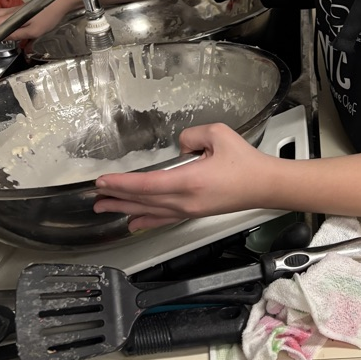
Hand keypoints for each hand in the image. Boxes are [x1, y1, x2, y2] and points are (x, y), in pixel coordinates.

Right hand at [0, 0, 70, 41]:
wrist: (60, 2)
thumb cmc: (49, 16)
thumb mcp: (34, 31)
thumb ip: (16, 35)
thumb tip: (1, 38)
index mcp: (10, 17)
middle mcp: (9, 11)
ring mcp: (14, 9)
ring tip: (0, 35)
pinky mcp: (19, 9)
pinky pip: (4, 14)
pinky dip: (1, 21)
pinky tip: (11, 29)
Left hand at [93, 123, 276, 231]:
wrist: (264, 185)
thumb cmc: (245, 162)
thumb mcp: (219, 134)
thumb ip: (193, 135)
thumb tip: (179, 145)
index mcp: (190, 181)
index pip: (147, 185)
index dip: (122, 184)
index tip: (103, 181)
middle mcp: (186, 201)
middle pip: (143, 201)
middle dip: (117, 198)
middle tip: (96, 196)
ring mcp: (189, 210)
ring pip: (149, 212)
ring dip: (125, 210)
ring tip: (104, 209)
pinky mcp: (194, 213)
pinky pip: (163, 219)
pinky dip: (145, 221)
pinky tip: (133, 224)